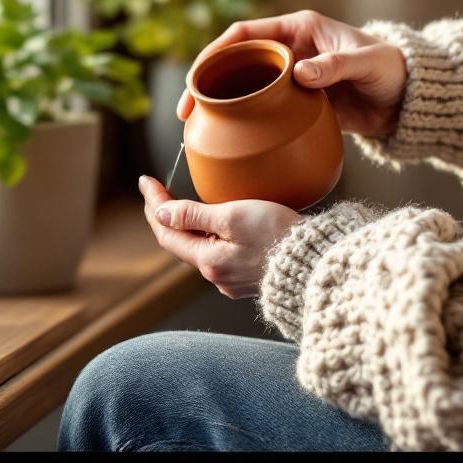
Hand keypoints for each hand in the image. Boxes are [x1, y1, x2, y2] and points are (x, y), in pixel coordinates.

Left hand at [138, 175, 300, 298]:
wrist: (317, 264)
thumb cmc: (279, 236)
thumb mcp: (232, 216)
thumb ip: (194, 215)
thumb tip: (160, 214)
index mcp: (208, 261)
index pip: (166, 232)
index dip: (153, 205)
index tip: (145, 181)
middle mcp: (216, 276)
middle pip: (178, 243)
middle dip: (164, 215)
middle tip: (155, 190)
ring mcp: (232, 280)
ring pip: (198, 250)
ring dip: (185, 227)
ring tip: (177, 204)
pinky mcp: (248, 279)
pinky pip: (217, 255)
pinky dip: (206, 237)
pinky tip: (210, 226)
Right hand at [175, 10, 406, 137]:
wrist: (410, 101)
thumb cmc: (393, 71)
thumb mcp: (367, 64)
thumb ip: (335, 65)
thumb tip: (300, 72)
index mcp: (298, 30)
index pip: (245, 35)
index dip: (216, 52)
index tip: (197, 75)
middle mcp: (289, 51)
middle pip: (236, 64)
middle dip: (206, 83)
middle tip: (186, 110)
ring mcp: (290, 79)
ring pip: (244, 90)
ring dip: (219, 106)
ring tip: (196, 127)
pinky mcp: (296, 104)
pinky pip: (262, 112)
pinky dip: (242, 123)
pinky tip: (227, 140)